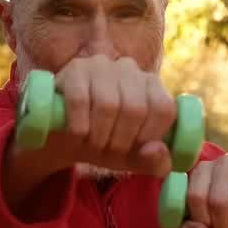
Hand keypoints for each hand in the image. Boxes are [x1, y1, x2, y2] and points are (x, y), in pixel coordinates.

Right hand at [17, 55, 178, 178]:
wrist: (64, 137)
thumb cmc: (105, 144)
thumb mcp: (133, 159)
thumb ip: (155, 162)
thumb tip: (156, 150)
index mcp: (151, 85)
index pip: (163, 108)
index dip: (148, 137)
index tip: (132, 150)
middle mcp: (129, 68)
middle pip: (135, 108)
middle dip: (120, 140)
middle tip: (107, 151)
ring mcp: (101, 65)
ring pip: (108, 104)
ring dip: (98, 136)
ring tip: (91, 144)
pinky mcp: (75, 69)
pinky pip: (80, 100)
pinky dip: (79, 126)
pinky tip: (76, 135)